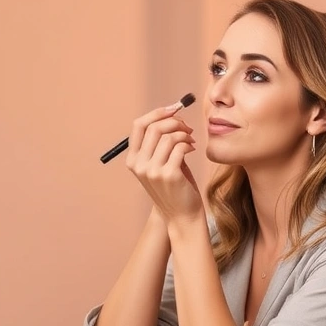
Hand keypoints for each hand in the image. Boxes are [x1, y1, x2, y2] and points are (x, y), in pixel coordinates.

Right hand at [124, 104, 202, 224]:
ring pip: (169, 136)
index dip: (157, 113)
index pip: (138, 125)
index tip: (173, 110)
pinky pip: (180, 147)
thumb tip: (171, 114)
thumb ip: (158, 142)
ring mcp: (152, 171)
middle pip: (155, 127)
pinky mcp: (169, 175)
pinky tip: (192, 149)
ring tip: (191, 140)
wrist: (182, 216)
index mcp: (133, 159)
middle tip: (187, 127)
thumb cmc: (174, 187)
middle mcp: (139, 165)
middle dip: (175, 122)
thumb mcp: (159, 163)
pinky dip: (188, 144)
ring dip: (184, 134)